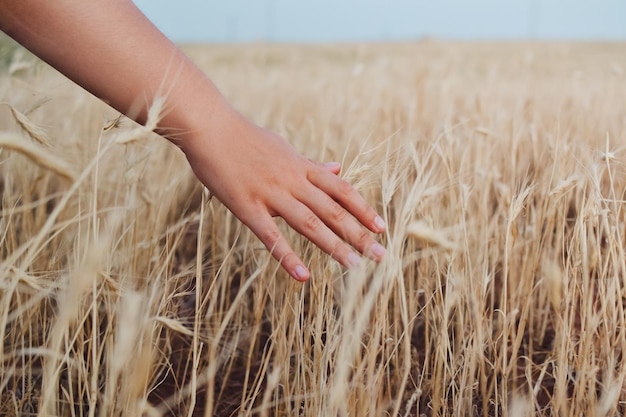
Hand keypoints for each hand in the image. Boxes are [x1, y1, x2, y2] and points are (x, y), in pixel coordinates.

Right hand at [181, 108, 385, 280]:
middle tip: (381, 255)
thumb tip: (338, 168)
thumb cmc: (245, 138)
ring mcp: (271, 194)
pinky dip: (288, 257)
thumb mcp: (284, 148)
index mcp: (301, 167)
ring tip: (355, 266)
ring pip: (310, 223)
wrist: (211, 128)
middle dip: (360, 234)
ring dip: (335, 246)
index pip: (341, 190)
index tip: (382, 228)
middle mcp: (293, 180)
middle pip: (333, 210)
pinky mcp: (247, 207)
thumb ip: (311, 164)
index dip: (363, 209)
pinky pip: (271, 236)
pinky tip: (304, 276)